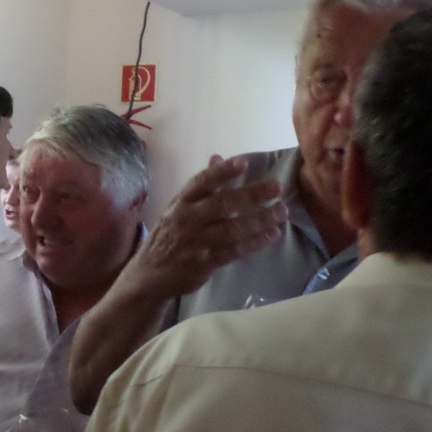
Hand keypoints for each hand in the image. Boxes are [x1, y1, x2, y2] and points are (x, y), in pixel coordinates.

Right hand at [117, 155, 285, 301]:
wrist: (150, 274)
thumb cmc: (169, 235)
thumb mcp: (178, 207)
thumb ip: (201, 186)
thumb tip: (218, 157)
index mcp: (181, 202)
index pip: (202, 182)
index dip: (223, 172)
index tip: (244, 163)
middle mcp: (188, 219)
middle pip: (223, 204)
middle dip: (252, 195)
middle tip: (277, 188)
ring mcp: (196, 242)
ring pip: (233, 228)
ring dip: (260, 220)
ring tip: (281, 212)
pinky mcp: (204, 263)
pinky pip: (234, 251)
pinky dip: (255, 242)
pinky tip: (272, 235)